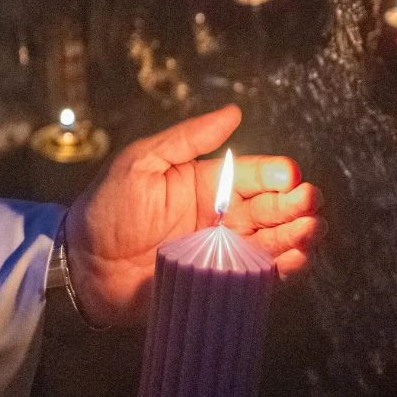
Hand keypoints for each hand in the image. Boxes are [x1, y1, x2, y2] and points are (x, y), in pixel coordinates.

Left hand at [65, 105, 324, 326]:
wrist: (84, 267)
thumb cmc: (107, 210)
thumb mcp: (142, 162)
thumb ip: (188, 139)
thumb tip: (233, 112)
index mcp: (207, 184)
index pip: (252, 174)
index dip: (276, 174)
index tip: (290, 175)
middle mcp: (221, 218)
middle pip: (271, 208)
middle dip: (295, 205)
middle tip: (311, 204)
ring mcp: (222, 253)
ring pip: (271, 242)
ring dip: (297, 236)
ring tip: (313, 231)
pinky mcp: (218, 284)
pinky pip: (257, 277)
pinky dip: (280, 271)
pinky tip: (296, 261)